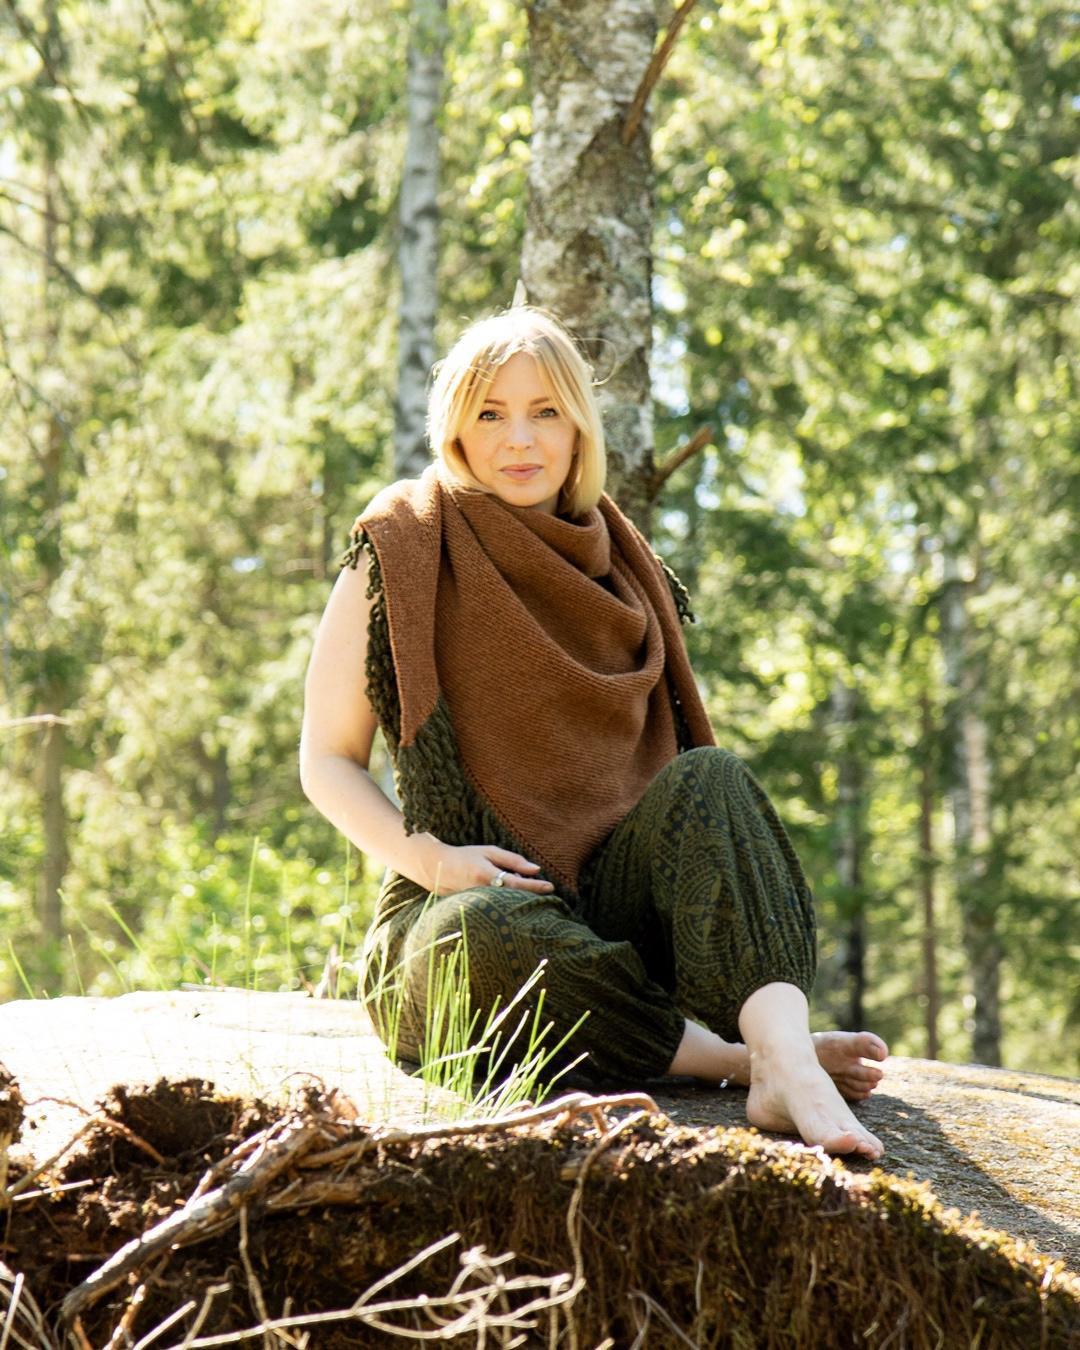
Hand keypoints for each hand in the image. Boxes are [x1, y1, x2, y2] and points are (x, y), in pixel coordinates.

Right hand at [424, 843, 555, 895]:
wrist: (436, 869)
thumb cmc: (466, 856)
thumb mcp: (489, 852)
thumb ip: (513, 860)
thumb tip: (536, 869)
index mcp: (485, 875)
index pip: (516, 884)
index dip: (535, 886)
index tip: (551, 887)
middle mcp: (481, 892)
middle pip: (513, 897)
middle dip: (529, 893)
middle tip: (541, 887)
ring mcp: (477, 903)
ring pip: (506, 903)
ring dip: (517, 896)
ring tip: (516, 883)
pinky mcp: (474, 910)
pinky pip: (497, 906)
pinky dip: (506, 899)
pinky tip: (504, 890)